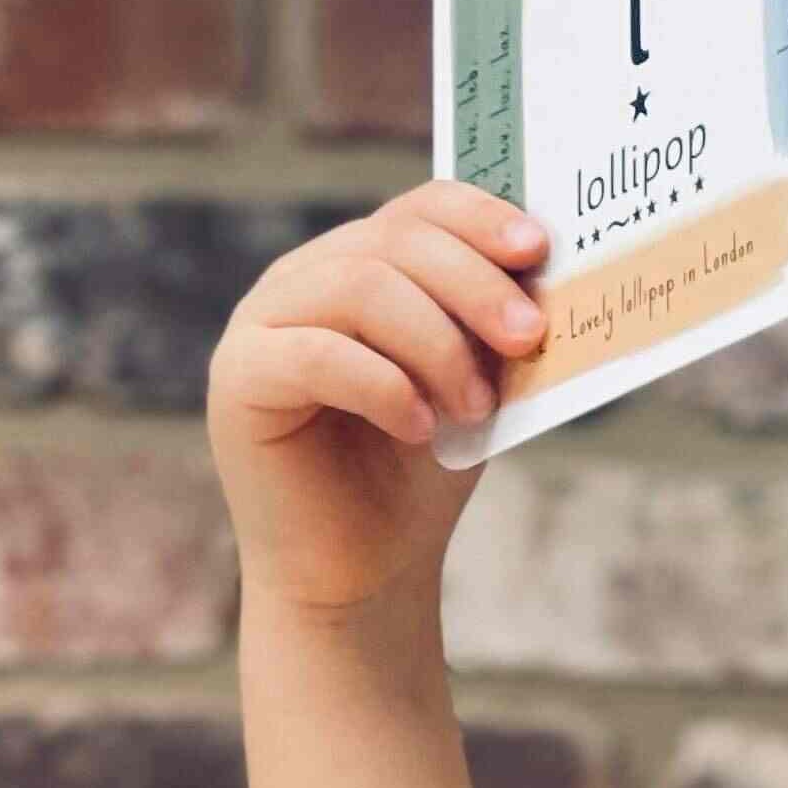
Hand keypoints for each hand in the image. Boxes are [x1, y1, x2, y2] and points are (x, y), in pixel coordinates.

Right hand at [206, 179, 550, 615]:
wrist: (363, 577)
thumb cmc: (417, 481)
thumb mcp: (473, 391)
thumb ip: (492, 334)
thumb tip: (547, 280)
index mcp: (361, 268)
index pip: (418, 210)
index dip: (478, 218)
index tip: (536, 250)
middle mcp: (305, 281)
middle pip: (392, 241)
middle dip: (472, 284)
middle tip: (528, 335)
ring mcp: (263, 324)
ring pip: (357, 287)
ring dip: (435, 343)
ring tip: (476, 407)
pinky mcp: (240, 379)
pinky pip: (313, 354)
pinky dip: (380, 384)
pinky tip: (421, 427)